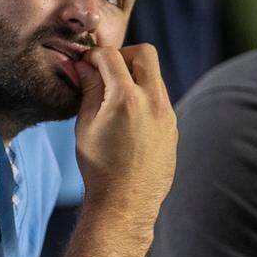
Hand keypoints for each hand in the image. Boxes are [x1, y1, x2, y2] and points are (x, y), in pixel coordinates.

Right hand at [73, 44, 176, 229]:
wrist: (126, 203)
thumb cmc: (99, 167)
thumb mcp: (85, 125)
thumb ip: (87, 90)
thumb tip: (82, 65)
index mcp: (126, 99)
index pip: (111, 56)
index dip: (94, 55)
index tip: (86, 63)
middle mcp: (153, 102)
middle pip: (145, 53)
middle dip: (123, 55)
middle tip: (107, 72)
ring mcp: (168, 115)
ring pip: (155, 76)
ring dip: (135, 77)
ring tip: (115, 98)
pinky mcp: (173, 128)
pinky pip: (161, 99)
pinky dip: (145, 97)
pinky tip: (128, 118)